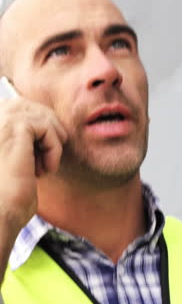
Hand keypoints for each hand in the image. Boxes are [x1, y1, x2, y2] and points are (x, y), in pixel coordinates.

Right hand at [0, 97, 66, 231]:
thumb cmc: (5, 198)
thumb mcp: (11, 161)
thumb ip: (19, 140)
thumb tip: (42, 126)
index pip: (15, 107)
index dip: (35, 126)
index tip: (38, 154)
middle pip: (28, 105)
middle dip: (46, 127)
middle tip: (50, 155)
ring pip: (39, 115)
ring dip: (51, 140)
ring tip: (44, 166)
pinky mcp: (13, 128)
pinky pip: (46, 127)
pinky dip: (53, 149)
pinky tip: (44, 171)